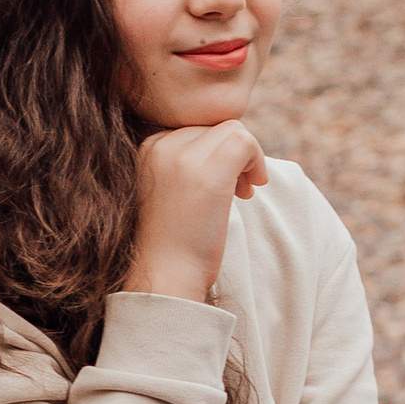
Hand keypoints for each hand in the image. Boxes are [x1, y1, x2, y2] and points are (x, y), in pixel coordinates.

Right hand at [121, 120, 267, 302]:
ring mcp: (183, 157)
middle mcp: (160, 145)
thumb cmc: (170, 243)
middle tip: (238, 190)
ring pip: (234, 130)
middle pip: (216, 127)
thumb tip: (229, 143)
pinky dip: (257, 161)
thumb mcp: (169, 191)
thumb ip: (186, 164)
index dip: (216, 152)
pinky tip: (251, 189)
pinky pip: (245, 142)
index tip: (223, 184)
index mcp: (147, 148)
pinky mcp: (208, 173)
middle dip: (234, 155)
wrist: (164, 276)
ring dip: (248, 158)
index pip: (196, 129)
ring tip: (244, 191)